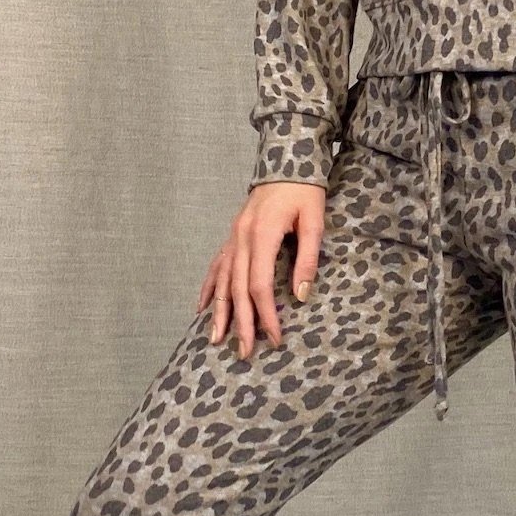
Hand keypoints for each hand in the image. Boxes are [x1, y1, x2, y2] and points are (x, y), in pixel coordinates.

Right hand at [199, 181, 325, 360]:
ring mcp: (233, 237)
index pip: (259, 285)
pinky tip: (202, 309)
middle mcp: (241, 238)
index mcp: (261, 235)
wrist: (286, 162)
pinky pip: (216, 266)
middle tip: (244, 352)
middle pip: (237, 289)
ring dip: (219, 312)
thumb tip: (301, 296)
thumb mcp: (314, 222)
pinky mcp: (232, 235)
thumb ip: (307, 259)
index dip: (266, 313)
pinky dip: (209, 289)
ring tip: (216, 340)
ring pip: (222, 281)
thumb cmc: (304, 191)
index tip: (275, 337)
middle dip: (241, 323)